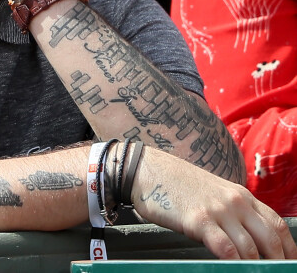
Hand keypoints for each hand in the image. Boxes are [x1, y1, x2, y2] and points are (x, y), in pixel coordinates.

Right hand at [132, 145, 296, 258]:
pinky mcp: (199, 220)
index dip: (289, 249)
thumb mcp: (214, 191)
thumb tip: (250, 239)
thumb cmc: (177, 183)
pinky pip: (226, 248)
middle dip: (277, 262)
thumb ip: (233, 211)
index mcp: (240, 194)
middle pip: (270, 239)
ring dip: (255, 267)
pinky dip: (234, 264)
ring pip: (250, 248)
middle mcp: (234, 202)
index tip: (288, 264)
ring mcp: (218, 210)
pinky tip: (232, 268)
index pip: (277, 225)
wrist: (148, 169)